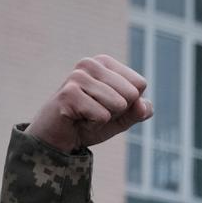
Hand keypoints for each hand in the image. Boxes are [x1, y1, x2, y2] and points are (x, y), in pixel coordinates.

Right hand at [25, 55, 152, 153]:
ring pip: (118, 104)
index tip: (107, 106)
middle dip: (117, 112)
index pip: (140, 84)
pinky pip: (102, 116)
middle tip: (94, 112)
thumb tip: (144, 106)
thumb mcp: (121, 118)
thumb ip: (138, 111)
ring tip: (85, 116)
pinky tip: (77, 120)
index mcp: (104, 63)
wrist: (57, 139)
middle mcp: (90, 64)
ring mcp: (78, 77)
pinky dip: (93, 125)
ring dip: (105, 119)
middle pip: (132, 94)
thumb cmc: (89, 123)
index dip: (129, 104)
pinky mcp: (69, 94)